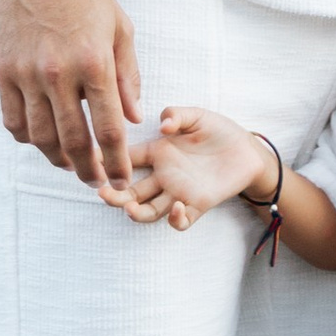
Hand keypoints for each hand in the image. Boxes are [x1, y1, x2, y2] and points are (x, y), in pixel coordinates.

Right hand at [0, 0, 142, 190]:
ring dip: (57, 159)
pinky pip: (12, 119)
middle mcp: (58, 73)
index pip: (108, 129)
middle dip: (88, 170)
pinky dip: (27, 137)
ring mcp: (26, 74)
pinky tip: (41, 140)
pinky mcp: (2, 70)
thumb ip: (128, 76)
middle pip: (73, 141)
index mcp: (93, 63)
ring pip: (39, 137)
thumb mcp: (120, 28)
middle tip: (98, 184)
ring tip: (70, 165)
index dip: (116, 162)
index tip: (122, 181)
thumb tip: (133, 117)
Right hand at [104, 104, 271, 234]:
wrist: (248, 150)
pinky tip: (176, 208)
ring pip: (149, 210)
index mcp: (158, 152)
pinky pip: (181, 220)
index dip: (107, 159)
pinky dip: (175, 219)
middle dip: (114, 194)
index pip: (126, 157)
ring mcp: (179, 192)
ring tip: (130, 208)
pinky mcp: (198, 204)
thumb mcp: (197, 116)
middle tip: (104, 193)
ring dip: (136, 212)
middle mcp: (163, 175)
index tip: (88, 160)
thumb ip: (177, 115)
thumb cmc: (219, 131)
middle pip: (130, 190)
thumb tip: (162, 125)